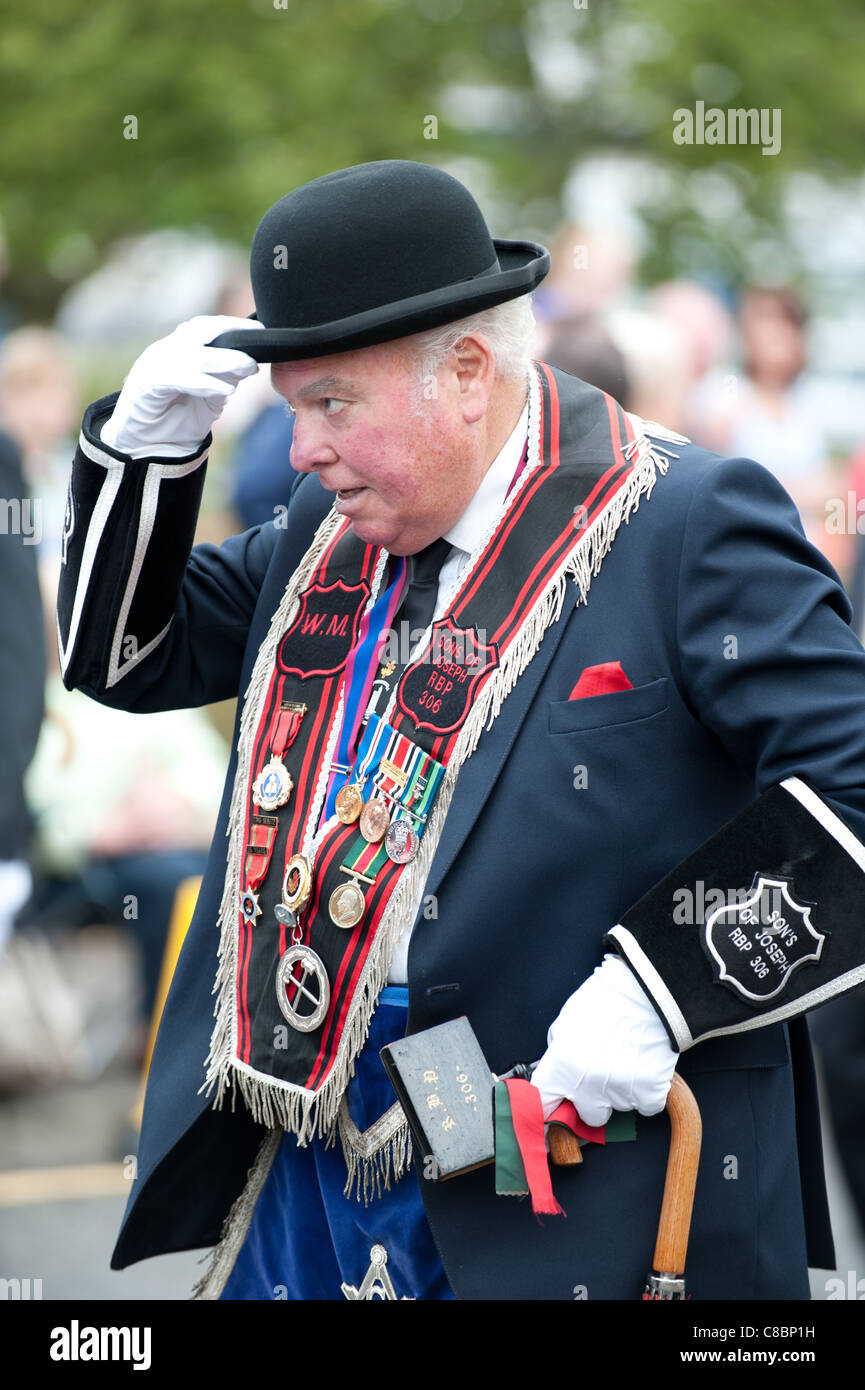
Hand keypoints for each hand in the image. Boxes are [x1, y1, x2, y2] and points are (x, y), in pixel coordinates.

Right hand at [100, 315, 264, 457]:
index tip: (260, 332)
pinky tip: (226, 390)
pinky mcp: (146, 385)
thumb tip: (249, 365)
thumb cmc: (176, 419)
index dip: (233, 326)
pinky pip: (177, 378)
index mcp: (177, 349)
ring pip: (192, 355)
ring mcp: (153, 364)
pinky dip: (204, 383)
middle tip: (258, 350)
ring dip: (224, 361)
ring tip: (248, 368)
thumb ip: (224, 380)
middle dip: (231, 336)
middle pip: (199, 332)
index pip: (206, 328)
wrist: (143, 446)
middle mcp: (165, 351)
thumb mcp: (208, 398)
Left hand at [531, 953, 677, 1126]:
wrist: (649, 989)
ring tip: (627, 1057)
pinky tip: (645, 1066)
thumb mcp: (568, 1020)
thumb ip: (560, 1053)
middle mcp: (588, 1084)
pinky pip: (646, 1106)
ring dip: (621, 1091)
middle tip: (603, 1075)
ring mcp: (619, 1091)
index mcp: (563, 1066)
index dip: (550, 1108)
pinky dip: (647, 1092)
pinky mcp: (649, 1092)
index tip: (556, 1110)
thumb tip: (558, 1076)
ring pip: (619, 1108)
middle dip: (594, 1100)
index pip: (544, 1105)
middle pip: (588, 1115)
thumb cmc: (609, 998)